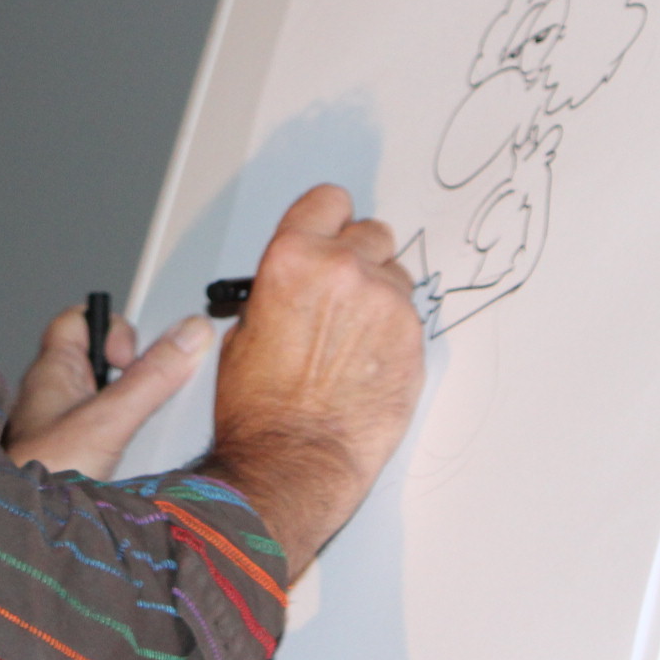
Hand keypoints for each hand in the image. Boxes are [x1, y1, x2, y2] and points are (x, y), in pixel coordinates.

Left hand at [3, 305, 215, 479]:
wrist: (20, 532)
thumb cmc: (39, 476)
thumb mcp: (108, 420)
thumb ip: (150, 378)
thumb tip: (188, 335)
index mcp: (53, 370)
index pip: (80, 319)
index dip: (112, 326)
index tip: (133, 355)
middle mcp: (54, 395)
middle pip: (101, 360)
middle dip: (134, 373)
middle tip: (149, 392)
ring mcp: (61, 428)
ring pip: (104, 400)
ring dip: (130, 411)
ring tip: (141, 431)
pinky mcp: (71, 458)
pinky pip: (104, 433)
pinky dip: (123, 439)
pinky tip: (133, 461)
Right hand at [201, 184, 425, 578]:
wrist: (295, 459)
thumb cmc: (261, 407)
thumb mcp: (245, 329)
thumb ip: (282, 287)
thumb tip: (303, 279)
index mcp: (294, 258)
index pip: (329, 200)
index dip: (328, 217)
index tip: (331, 228)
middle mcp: (345, 270)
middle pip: (372, 232)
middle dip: (359, 257)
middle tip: (343, 291)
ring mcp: (386, 304)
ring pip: (396, 275)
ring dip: (380, 296)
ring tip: (353, 337)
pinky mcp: (414, 339)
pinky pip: (408, 317)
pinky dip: (393, 332)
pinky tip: (368, 361)